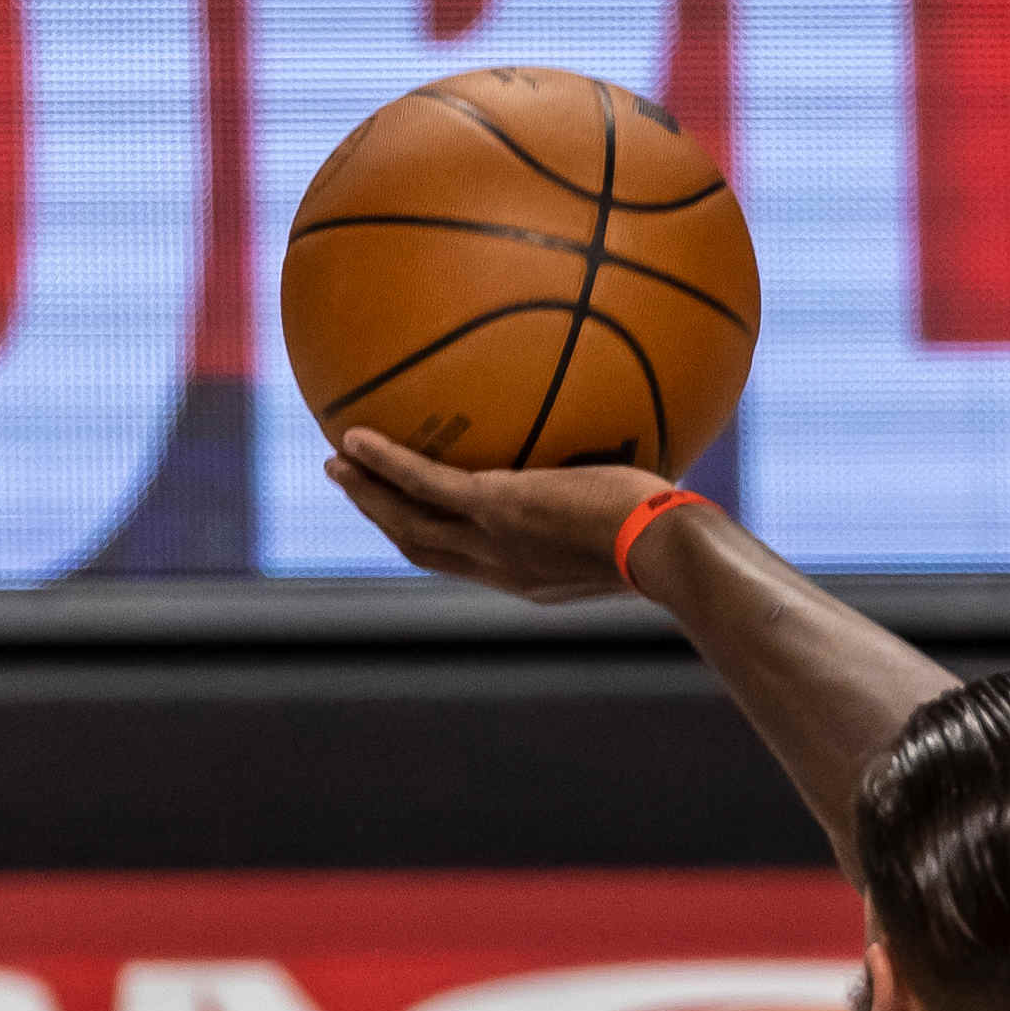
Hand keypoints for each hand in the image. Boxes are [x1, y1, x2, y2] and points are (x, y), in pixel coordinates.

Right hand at [326, 429, 669, 600]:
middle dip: (384, 517)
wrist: (667, 549)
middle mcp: (502, 567)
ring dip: (368, 493)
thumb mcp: (638, 516)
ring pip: (409, 522)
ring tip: (337, 462)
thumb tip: (639, 457)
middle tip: (354, 486)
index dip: (436, 539)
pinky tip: (355, 436)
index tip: (415, 515)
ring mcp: (492, 540)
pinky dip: (386, 462)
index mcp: (530, 574)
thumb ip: (619, 494)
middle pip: (424, 546)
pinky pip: (424, 482)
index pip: (471, 561)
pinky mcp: (492, 508)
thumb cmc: (672, 532)